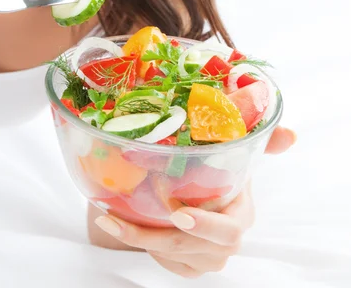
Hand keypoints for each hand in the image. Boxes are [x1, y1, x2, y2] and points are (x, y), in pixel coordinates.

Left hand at [94, 126, 295, 277]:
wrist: (188, 184)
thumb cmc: (212, 161)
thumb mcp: (232, 143)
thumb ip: (260, 138)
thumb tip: (290, 135)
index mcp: (241, 212)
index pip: (229, 228)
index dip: (206, 225)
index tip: (179, 214)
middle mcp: (226, 239)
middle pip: (196, 251)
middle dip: (159, 238)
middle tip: (123, 223)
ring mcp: (206, 256)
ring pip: (173, 258)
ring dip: (138, 240)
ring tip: (108, 218)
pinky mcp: (186, 264)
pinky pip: (163, 264)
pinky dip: (138, 246)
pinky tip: (115, 224)